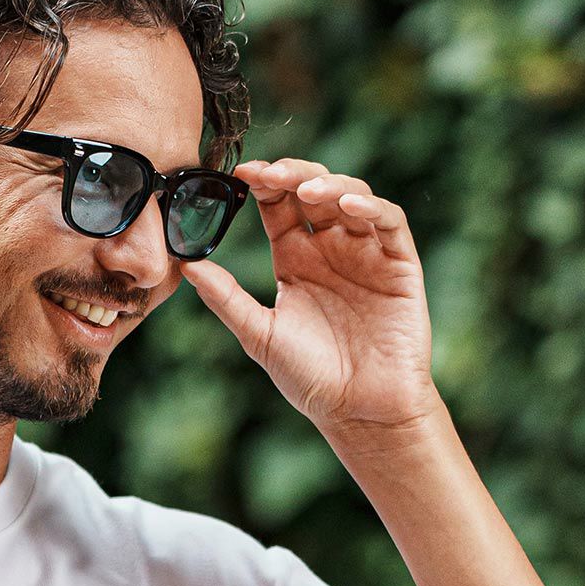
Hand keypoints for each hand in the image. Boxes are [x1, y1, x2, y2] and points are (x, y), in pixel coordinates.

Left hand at [180, 157, 440, 439]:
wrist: (359, 412)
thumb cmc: (310, 378)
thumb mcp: (260, 335)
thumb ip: (226, 299)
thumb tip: (186, 266)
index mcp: (295, 260)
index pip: (278, 206)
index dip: (263, 183)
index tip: (240, 173)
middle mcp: (330, 249)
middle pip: (313, 189)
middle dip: (292, 175)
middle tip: (268, 174)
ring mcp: (366, 252)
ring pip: (351, 195)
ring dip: (329, 185)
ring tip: (306, 190)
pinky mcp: (399, 263)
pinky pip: (388, 221)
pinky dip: (370, 207)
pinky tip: (348, 206)